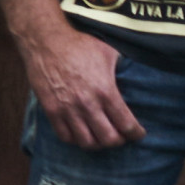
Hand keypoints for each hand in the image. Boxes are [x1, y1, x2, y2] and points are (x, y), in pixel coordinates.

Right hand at [18, 20, 142, 149]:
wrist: (45, 41)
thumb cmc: (79, 44)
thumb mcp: (109, 53)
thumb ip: (122, 69)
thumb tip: (137, 75)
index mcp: (106, 90)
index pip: (126, 124)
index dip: (136, 133)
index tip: (138, 133)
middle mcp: (87, 104)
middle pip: (108, 139)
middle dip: (118, 141)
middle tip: (120, 136)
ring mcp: (67, 109)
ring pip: (87, 142)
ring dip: (97, 143)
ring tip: (100, 136)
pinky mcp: (51, 110)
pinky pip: (65, 136)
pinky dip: (76, 139)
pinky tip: (81, 133)